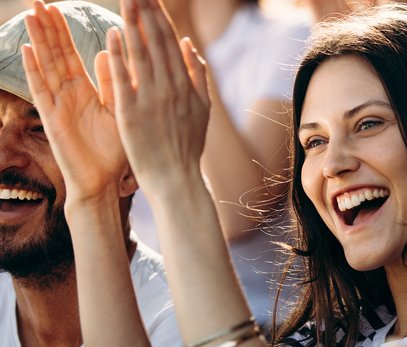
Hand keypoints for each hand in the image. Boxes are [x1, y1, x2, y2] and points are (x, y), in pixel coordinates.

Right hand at [22, 0, 127, 201]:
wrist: (104, 181)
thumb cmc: (114, 150)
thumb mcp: (117, 110)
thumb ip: (112, 82)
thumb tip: (107, 51)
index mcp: (85, 91)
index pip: (71, 55)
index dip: (63, 32)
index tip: (57, 6)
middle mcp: (68, 94)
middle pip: (54, 55)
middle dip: (47, 28)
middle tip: (38, 1)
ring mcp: (57, 105)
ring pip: (46, 67)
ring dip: (39, 41)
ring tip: (31, 15)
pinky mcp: (52, 119)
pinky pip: (41, 91)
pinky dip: (34, 70)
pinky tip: (27, 50)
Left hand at [107, 0, 209, 192]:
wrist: (176, 178)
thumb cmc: (187, 146)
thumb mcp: (203, 110)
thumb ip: (198, 76)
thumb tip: (188, 44)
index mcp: (186, 86)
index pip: (171, 43)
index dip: (159, 17)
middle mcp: (171, 88)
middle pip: (156, 42)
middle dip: (146, 11)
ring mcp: (151, 100)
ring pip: (141, 54)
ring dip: (132, 24)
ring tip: (126, 0)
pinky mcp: (132, 113)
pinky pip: (124, 79)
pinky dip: (119, 55)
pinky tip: (113, 34)